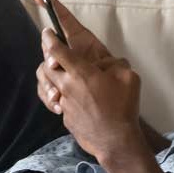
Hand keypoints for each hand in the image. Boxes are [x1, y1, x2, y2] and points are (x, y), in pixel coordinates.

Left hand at [33, 0, 146, 161]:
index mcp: (80, 72)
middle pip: (45, 66)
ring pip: (46, 84)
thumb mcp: (128, 77)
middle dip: (46, 55)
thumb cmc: (123, 108)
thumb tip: (106, 63)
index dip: (49, 38)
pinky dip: (54, 95)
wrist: (115, 141)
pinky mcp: (64, 117)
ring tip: (55, 72)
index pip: (57, 50)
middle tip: (52, 51)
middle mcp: (67, 86)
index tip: (47, 30)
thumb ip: (115, 64)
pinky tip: (61, 96)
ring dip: (48, 76)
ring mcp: (64, 103)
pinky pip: (54, 101)